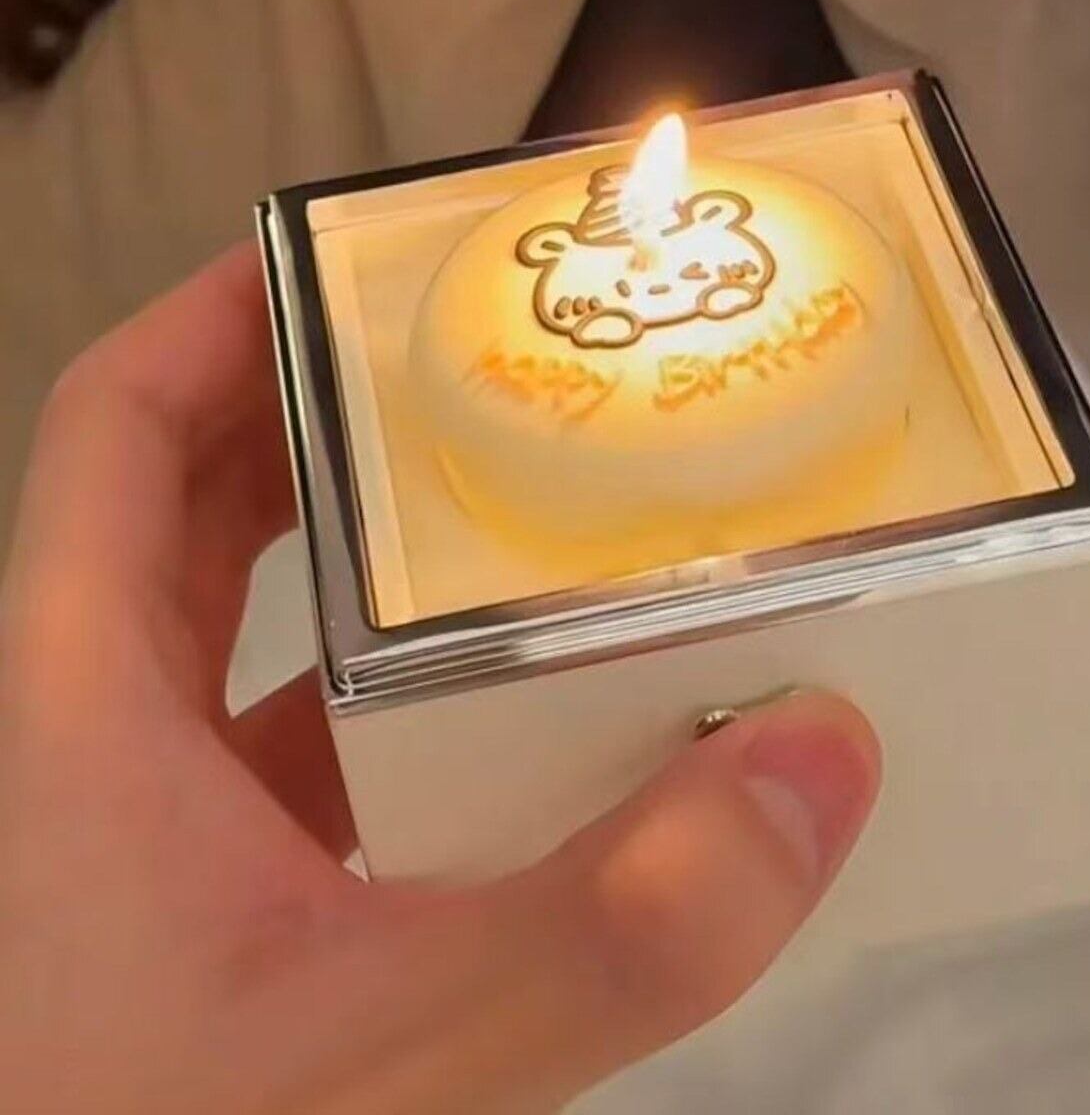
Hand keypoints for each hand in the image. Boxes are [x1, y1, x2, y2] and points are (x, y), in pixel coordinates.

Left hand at [0, 246, 879, 1113]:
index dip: (222, 315)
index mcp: (75, 717)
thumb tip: (814, 764)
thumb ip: (610, 925)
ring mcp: (158, 840)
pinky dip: (419, 730)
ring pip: (274, 654)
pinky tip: (535, 743)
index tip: (346, 256)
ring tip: (546, 539)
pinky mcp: (223, 919)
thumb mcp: (390, 1063)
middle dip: (339, 428)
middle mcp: (98, 752)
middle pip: (204, 516)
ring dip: (399, 589)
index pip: (122, 434)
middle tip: (492, 379)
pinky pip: (322, 772)